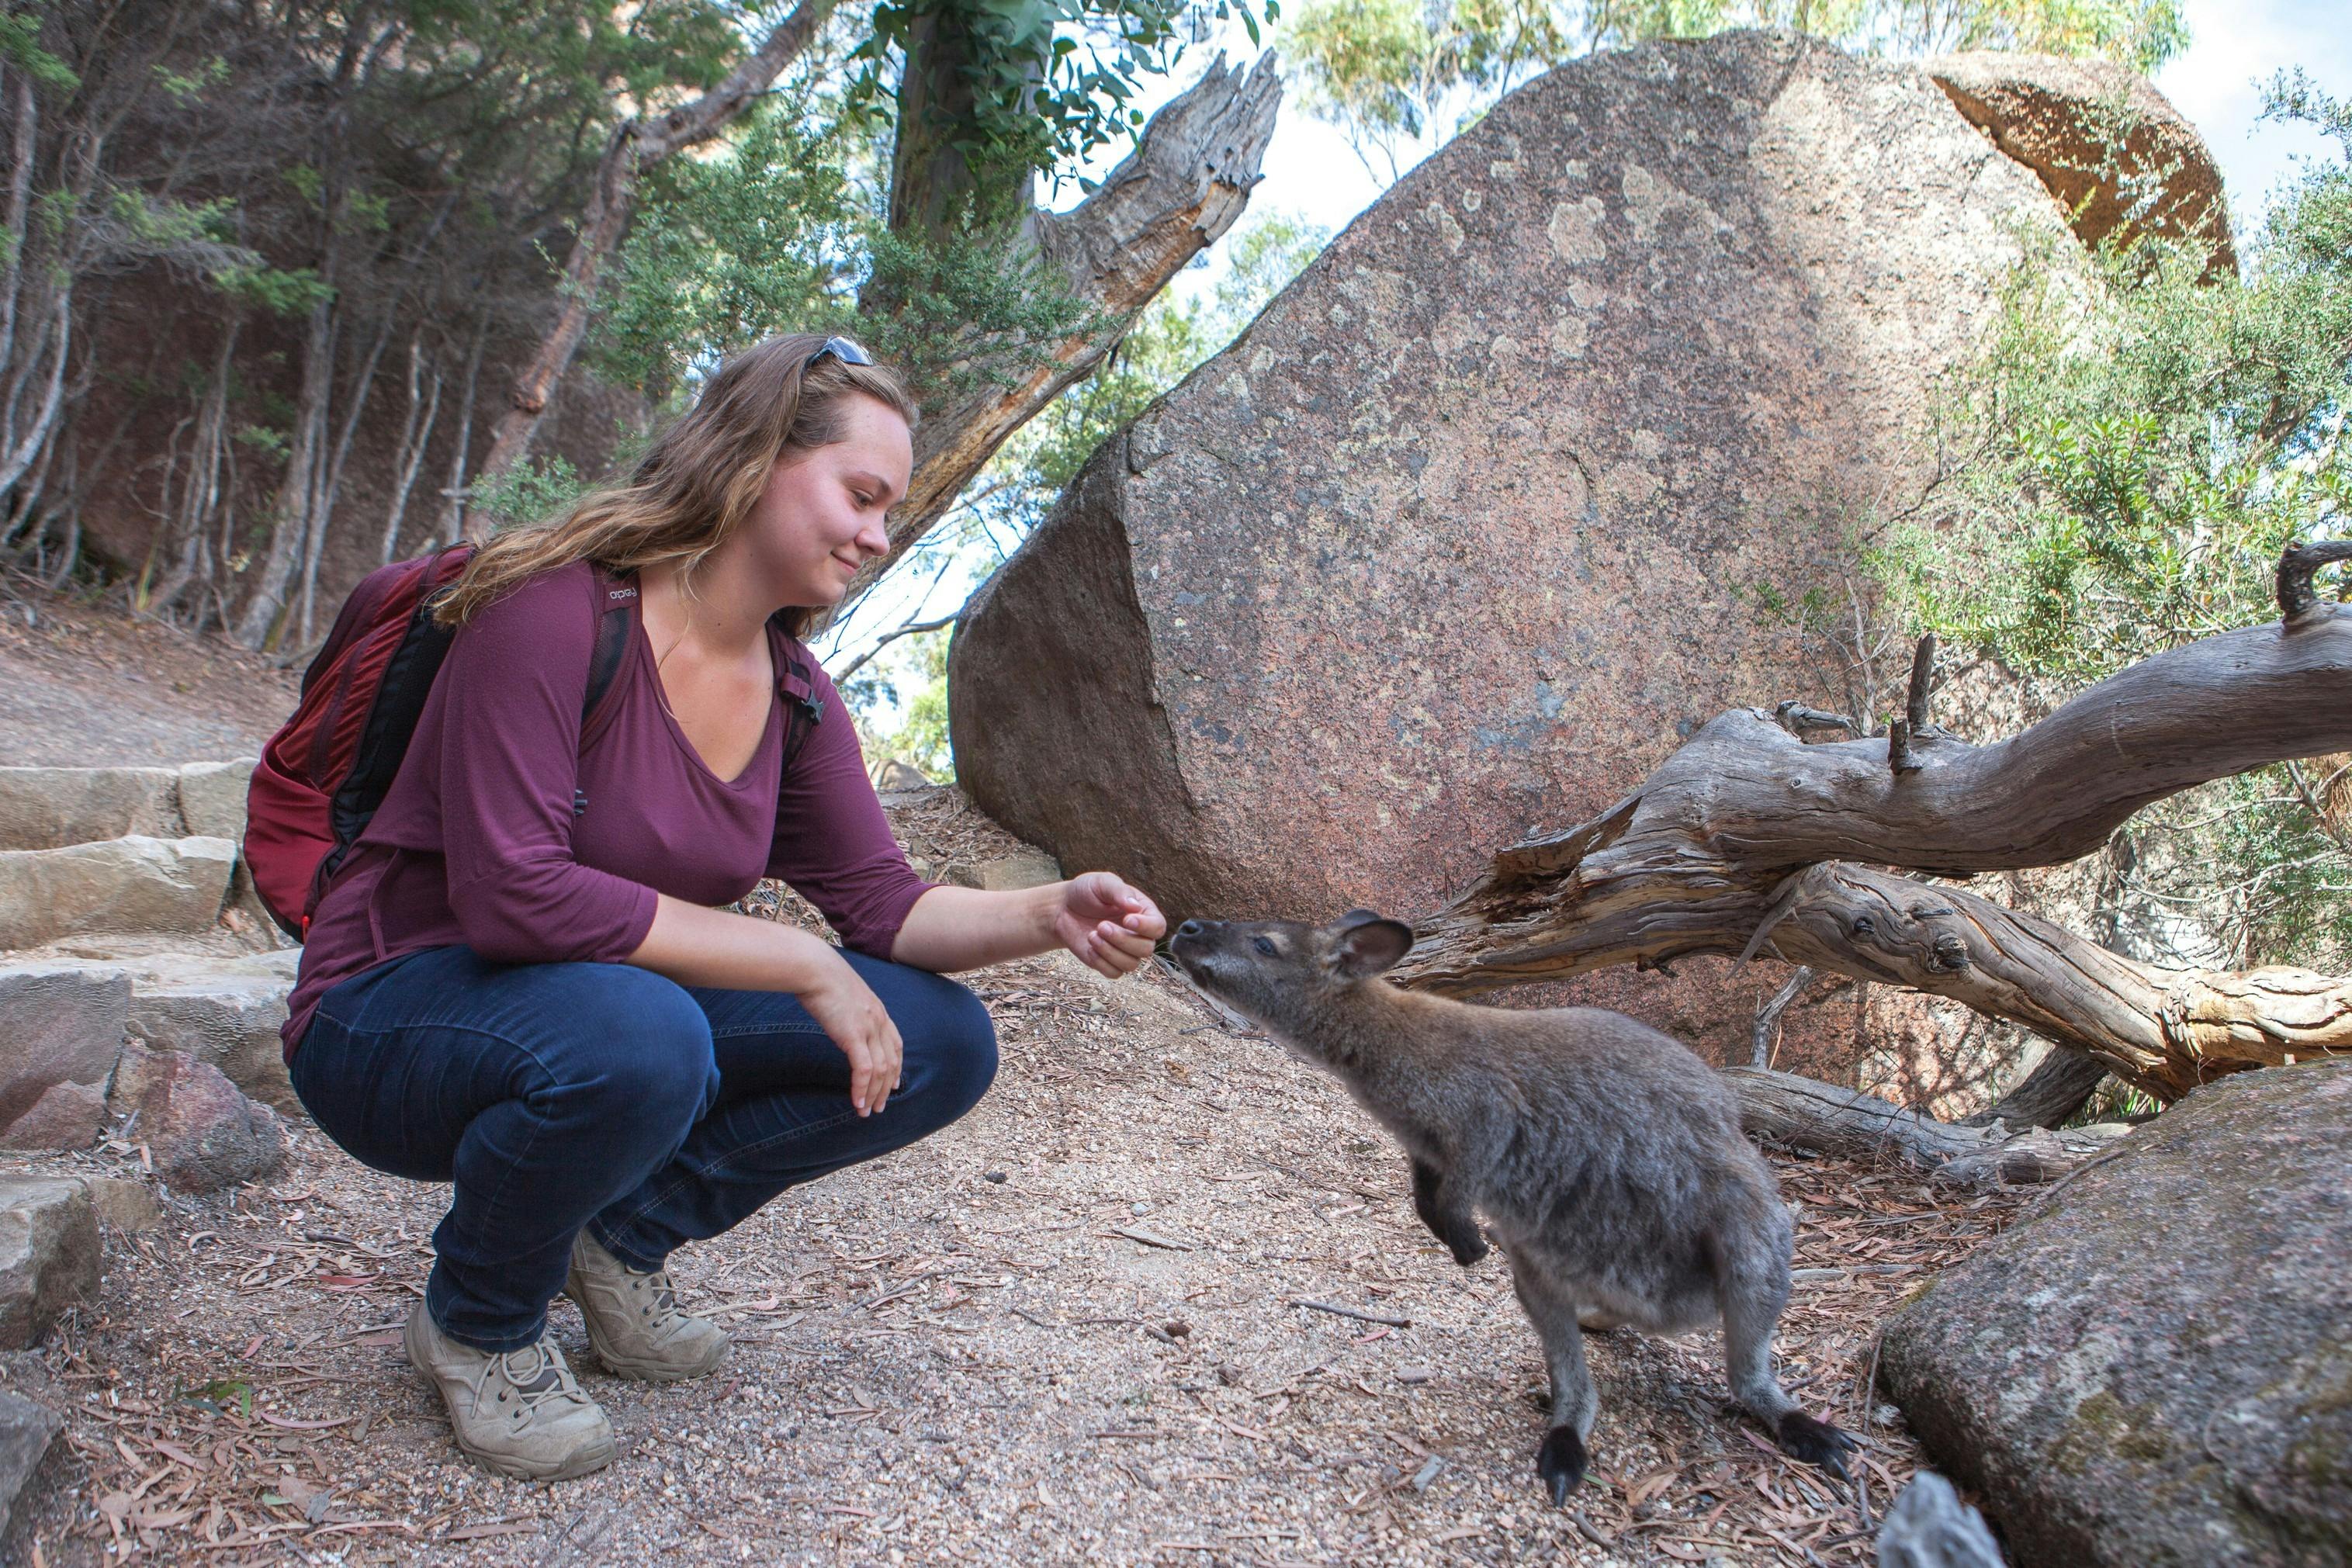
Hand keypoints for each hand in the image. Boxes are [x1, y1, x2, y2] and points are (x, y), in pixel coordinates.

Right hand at [798, 951, 902, 1114]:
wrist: (814, 968)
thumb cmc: (820, 977)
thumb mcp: (843, 993)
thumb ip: (849, 1009)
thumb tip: (840, 1017)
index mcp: (878, 1010)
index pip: (896, 1044)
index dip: (896, 1067)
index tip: (892, 1084)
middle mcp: (879, 1020)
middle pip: (891, 1062)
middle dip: (886, 1088)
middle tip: (879, 1107)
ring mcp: (869, 1028)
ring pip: (880, 1071)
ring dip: (873, 1095)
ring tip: (866, 1112)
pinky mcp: (854, 1035)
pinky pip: (863, 1070)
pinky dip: (861, 1089)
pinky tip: (857, 1103)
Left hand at [1053, 871, 1166, 977]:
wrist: (1063, 908)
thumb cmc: (1086, 892)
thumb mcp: (1102, 883)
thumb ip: (1119, 891)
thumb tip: (1135, 906)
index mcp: (1143, 912)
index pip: (1158, 926)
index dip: (1146, 927)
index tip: (1127, 920)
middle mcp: (1138, 934)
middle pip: (1146, 949)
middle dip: (1123, 939)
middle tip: (1101, 925)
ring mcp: (1124, 951)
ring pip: (1131, 964)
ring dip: (1110, 952)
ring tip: (1092, 935)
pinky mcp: (1108, 963)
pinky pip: (1114, 973)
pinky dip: (1101, 962)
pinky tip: (1089, 947)